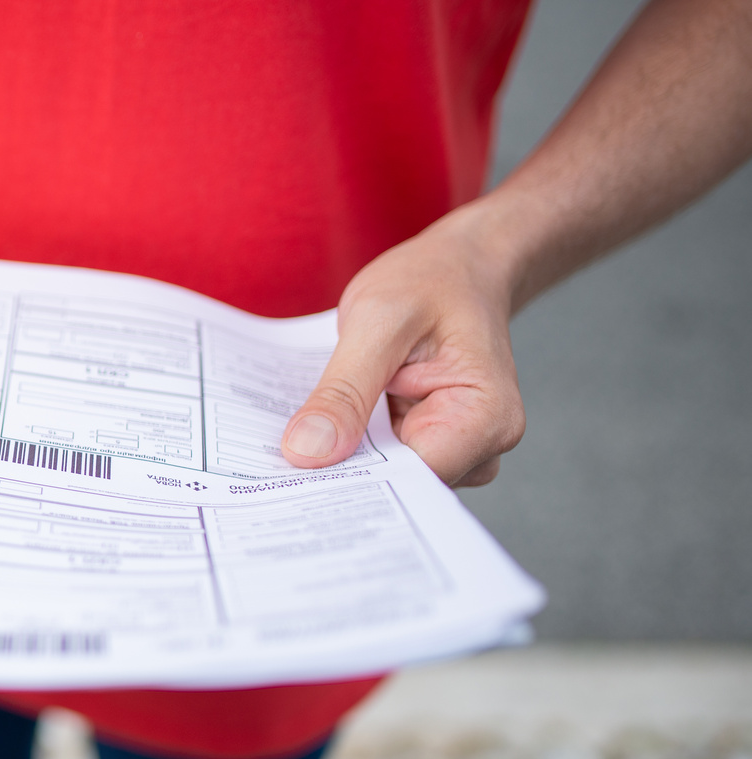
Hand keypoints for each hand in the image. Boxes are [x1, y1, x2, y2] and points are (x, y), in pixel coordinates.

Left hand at [280, 213, 525, 487]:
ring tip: (298, 438)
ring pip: (384, 479)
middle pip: (398, 489)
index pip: (411, 482)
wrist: (457, 269)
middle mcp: (481, 446)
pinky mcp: (428, 444)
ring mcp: (456, 450)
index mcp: (485, 418)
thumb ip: (345, 390)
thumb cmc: (431, 282)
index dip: (350, 484)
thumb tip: (307, 453)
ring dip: (341, 461)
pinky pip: (381, 461)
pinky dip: (349, 447)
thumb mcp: (378, 321)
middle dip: (339, 476)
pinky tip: (319, 431)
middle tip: (272, 467)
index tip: (291, 481)